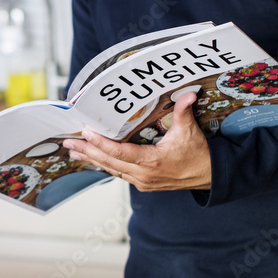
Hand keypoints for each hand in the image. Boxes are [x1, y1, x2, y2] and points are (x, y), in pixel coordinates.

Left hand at [62, 92, 212, 191]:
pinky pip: (118, 173)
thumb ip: (184, 112)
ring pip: (111, 169)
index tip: (86, 133)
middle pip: (109, 162)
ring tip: (73, 151)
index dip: (101, 143)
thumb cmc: (198, 155)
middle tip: (68, 143)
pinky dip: (104, 164)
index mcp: (153, 161)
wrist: (209, 176)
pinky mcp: (142, 183)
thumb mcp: (190, 131)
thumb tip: (187, 94)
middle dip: (87, 151)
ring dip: (91, 159)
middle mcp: (144, 175)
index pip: (120, 152)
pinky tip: (92, 158)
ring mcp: (142, 181)